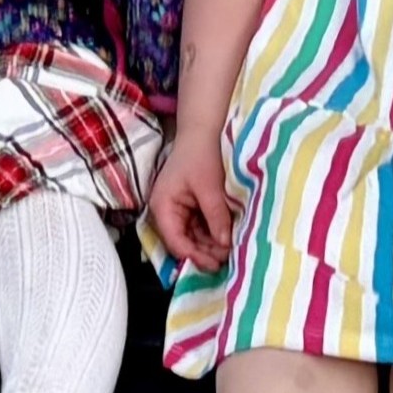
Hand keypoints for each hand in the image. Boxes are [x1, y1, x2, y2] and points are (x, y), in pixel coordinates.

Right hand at [147, 140, 236, 272]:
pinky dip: (213, 233)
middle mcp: (167, 212)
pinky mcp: (192, 206)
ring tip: (230, 253)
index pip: (175, 242)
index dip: (194, 256)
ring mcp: (179, 210)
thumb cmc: (203, 153)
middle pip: (184, 242)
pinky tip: (228, 239)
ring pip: (194, 237)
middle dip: (204, 252)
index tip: (215, 263)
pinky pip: (201, 226)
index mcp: (163, 206)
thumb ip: (216, 216)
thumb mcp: (210, 186)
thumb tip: (224, 244)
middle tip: (227, 261)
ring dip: (210, 245)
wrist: (206, 129)